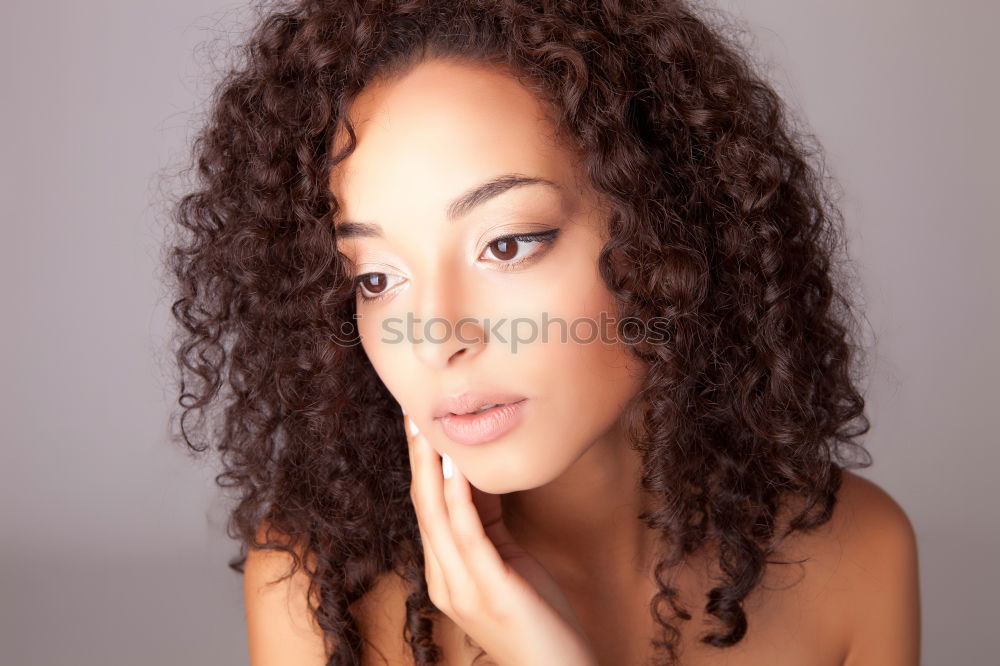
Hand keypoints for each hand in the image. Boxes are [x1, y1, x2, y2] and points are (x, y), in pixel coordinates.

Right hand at [403, 411, 598, 665]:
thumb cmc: (538, 618)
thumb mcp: (508, 561)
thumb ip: (488, 524)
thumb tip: (478, 476)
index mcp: (445, 574)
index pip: (426, 510)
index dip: (421, 465)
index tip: (420, 424)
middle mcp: (444, 581)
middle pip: (423, 507)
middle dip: (418, 457)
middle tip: (414, 411)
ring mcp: (463, 588)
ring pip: (437, 517)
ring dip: (431, 468)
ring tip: (428, 429)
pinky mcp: (489, 590)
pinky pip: (467, 536)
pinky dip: (458, 499)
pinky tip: (454, 469)